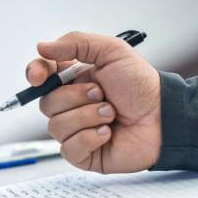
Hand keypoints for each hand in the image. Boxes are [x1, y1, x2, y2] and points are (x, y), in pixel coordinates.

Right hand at [26, 32, 160, 172]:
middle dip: (75, 97)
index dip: (35, 74)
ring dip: (87, 117)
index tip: (40, 76)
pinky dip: (90, 138)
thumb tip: (41, 47)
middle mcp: (71, 106)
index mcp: (74, 81)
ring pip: (56, 127)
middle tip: (102, 94)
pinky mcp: (84, 154)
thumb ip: (76, 43)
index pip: (40, 77)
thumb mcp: (111, 52)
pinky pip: (69, 149)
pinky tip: (108, 133)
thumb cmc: (141, 85)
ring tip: (111, 114)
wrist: (163, 116)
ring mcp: (76, 131)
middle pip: (46, 104)